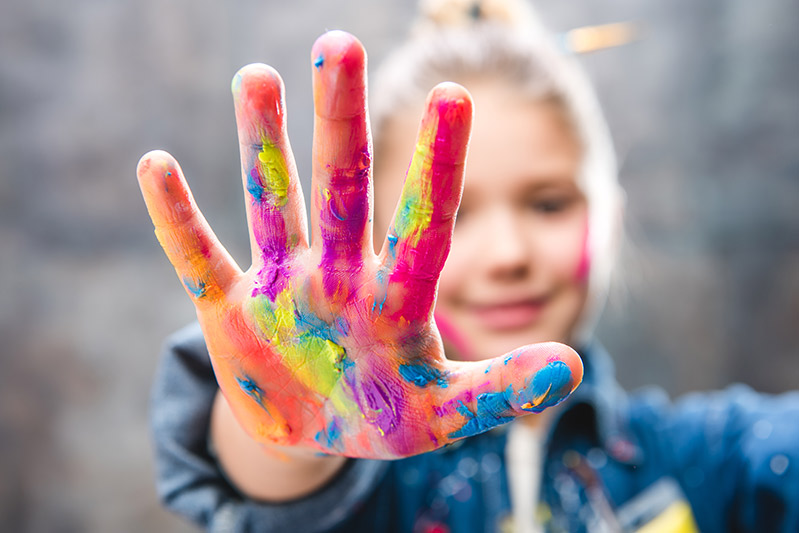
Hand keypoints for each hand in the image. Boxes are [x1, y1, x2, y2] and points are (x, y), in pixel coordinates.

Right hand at [137, 31, 582, 459]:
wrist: (317, 436)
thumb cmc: (386, 415)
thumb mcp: (445, 412)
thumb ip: (500, 390)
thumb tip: (570, 370)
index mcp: (395, 300)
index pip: (423, 224)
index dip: (436, 166)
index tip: (452, 94)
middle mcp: (339, 275)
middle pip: (342, 189)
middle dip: (339, 122)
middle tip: (339, 43)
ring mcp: (283, 288)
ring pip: (274, 204)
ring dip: (261, 146)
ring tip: (257, 77)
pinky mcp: (231, 311)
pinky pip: (198, 258)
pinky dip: (175, 220)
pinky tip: (155, 165)